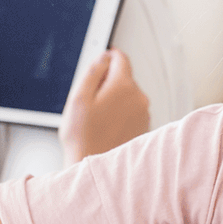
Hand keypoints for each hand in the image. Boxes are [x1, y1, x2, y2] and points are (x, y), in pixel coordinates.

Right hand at [58, 49, 149, 164]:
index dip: (108, 57)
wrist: (95, 167)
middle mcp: (139, 98)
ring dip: (115, 100)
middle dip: (109, 83)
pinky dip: (120, 114)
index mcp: (123, 86)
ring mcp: (144, 114)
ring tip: (97, 118)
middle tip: (90, 101)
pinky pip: (132, 112)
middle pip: (124, 78)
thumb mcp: (78, 97)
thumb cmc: (84, 137)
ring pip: (128, 96)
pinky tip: (106, 127)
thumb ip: (93, 71)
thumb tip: (104, 57)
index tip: (102, 61)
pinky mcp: (144, 127)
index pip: (121, 58)